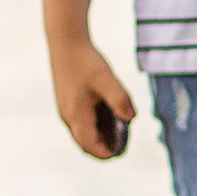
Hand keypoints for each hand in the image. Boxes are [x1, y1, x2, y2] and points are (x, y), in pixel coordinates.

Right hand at [52, 41, 136, 159]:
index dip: (106, 153)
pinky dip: (93, 126)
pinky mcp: (66, 102)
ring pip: (82, 134)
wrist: (66, 42)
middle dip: (103, 148)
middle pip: (85, 144)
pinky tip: (108, 115)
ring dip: (98, 137)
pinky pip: (80, 123)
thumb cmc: (86, 61)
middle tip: (123, 145)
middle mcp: (68, 117)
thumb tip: (131, 118)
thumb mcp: (107, 79)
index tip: (122, 152)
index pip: (90, 146)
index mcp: (76, 115)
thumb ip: (119, 99)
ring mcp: (65, 110)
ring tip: (119, 131)